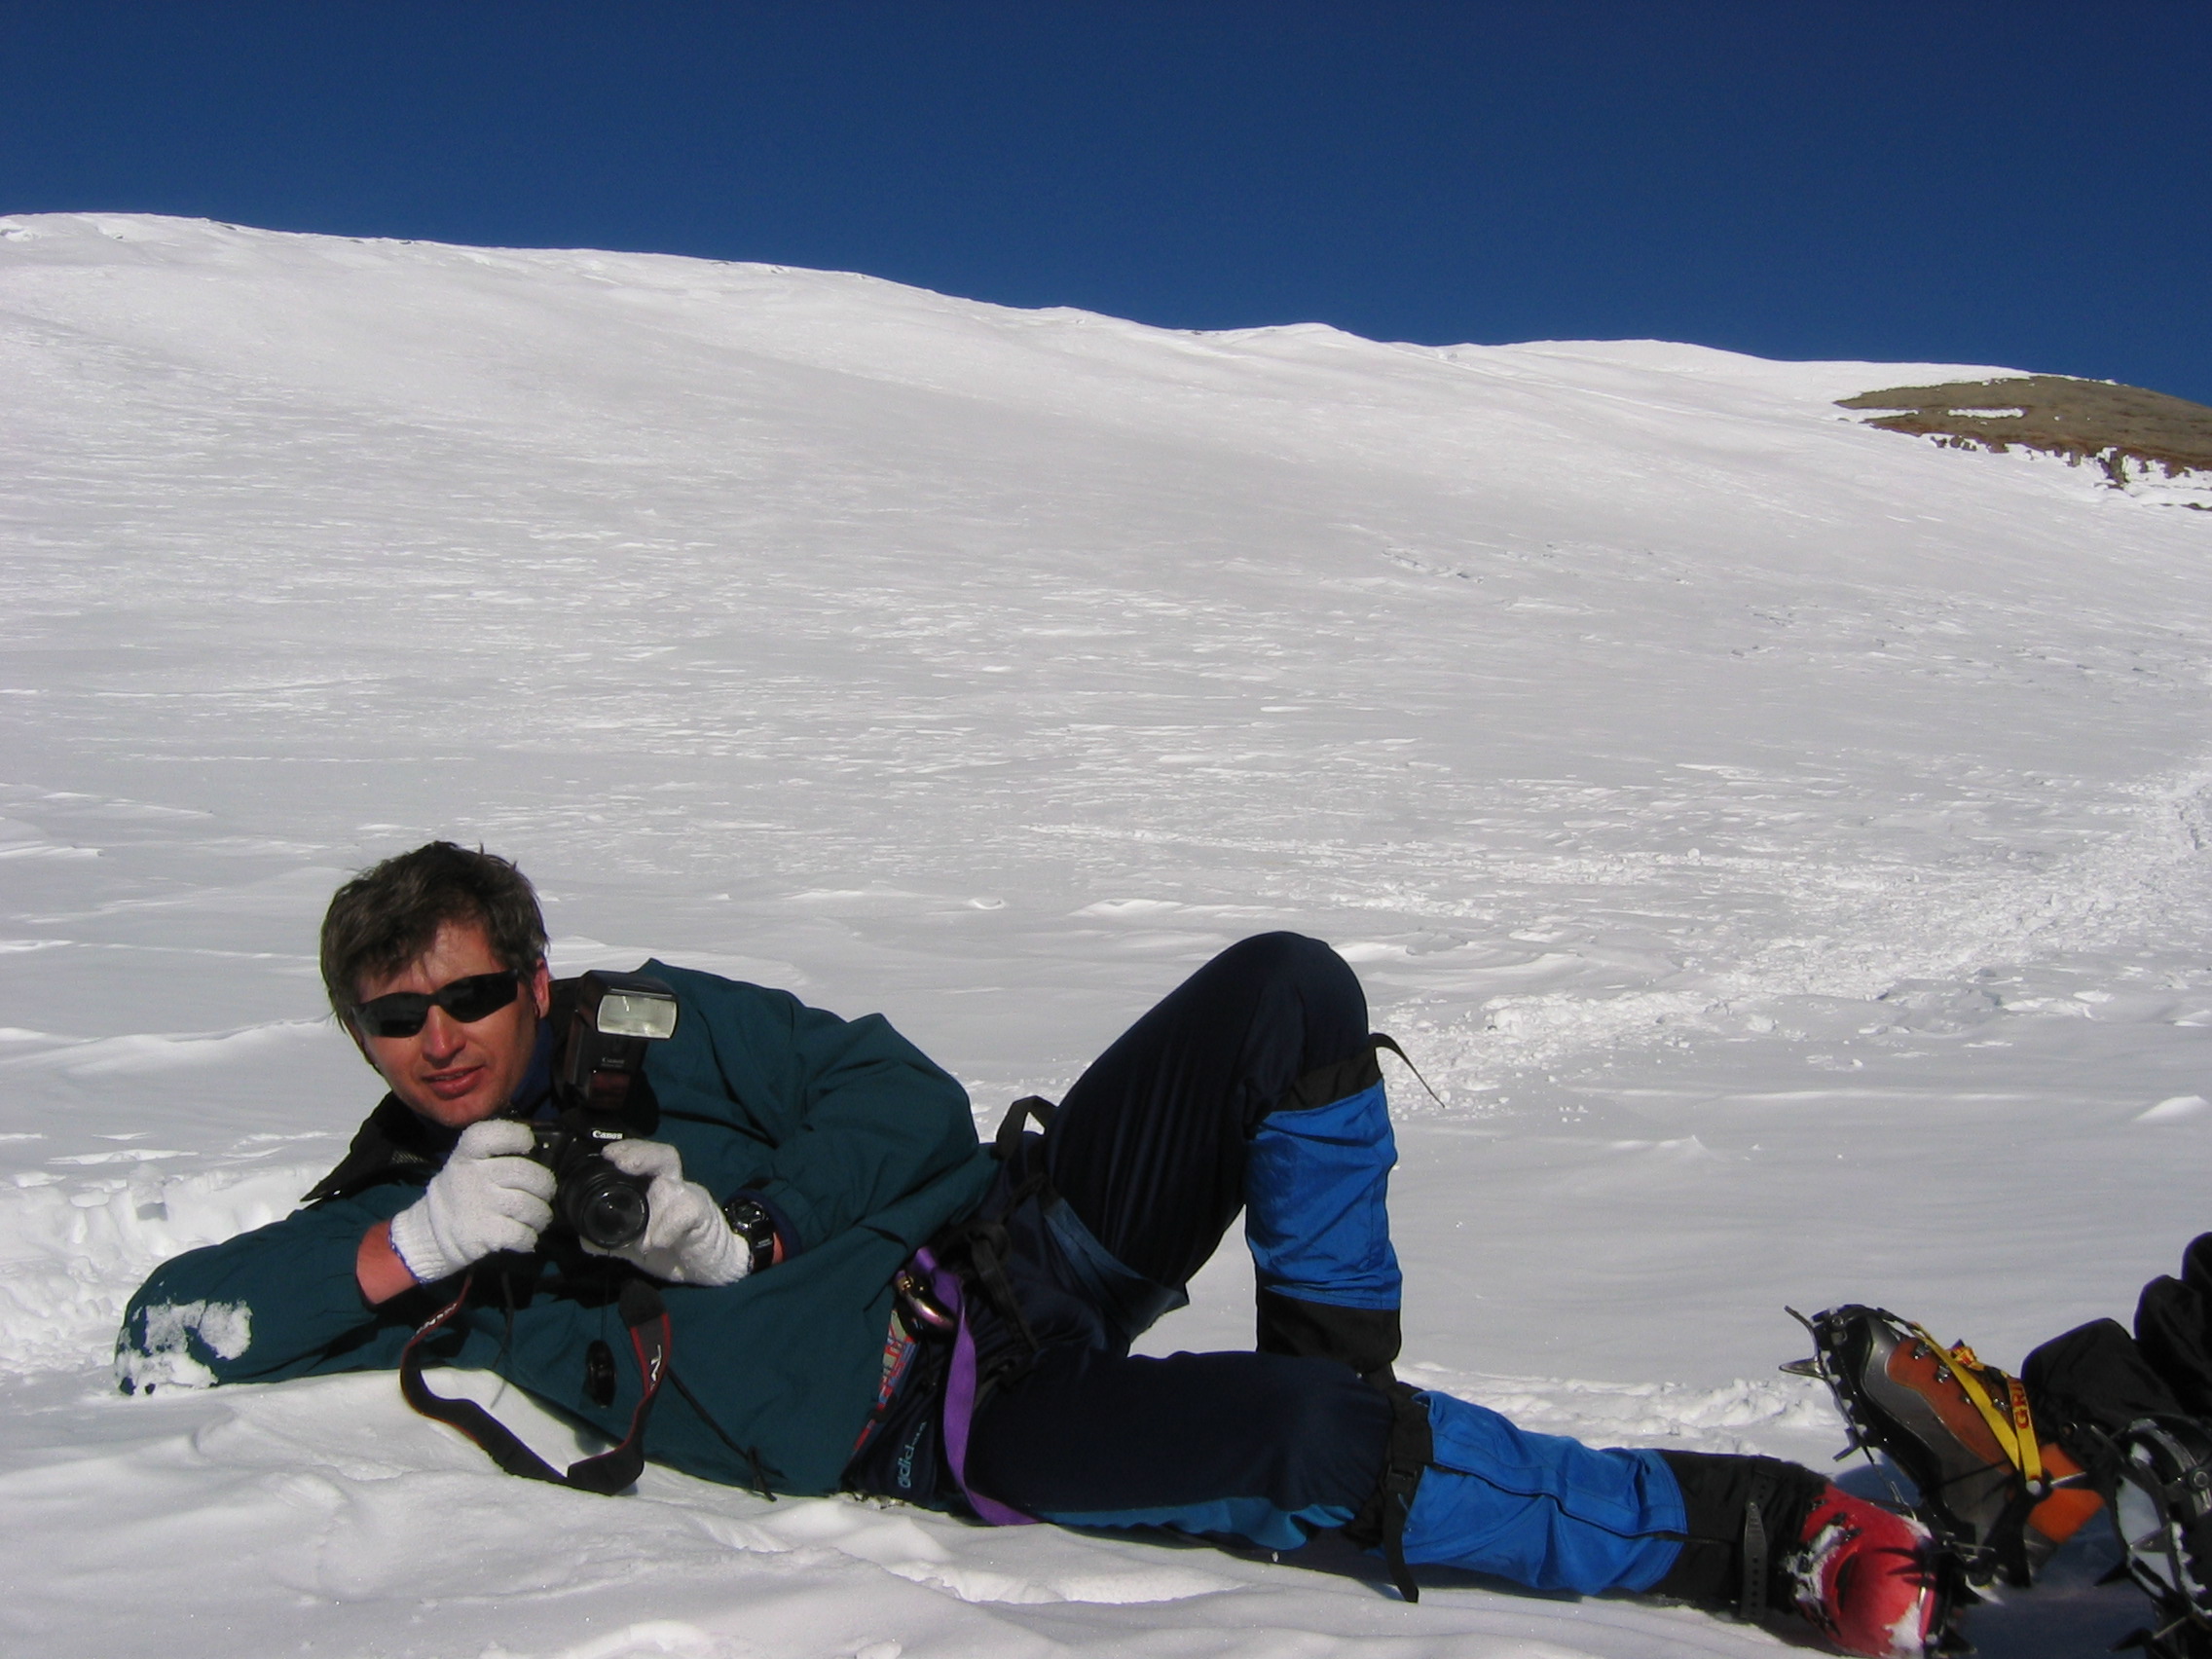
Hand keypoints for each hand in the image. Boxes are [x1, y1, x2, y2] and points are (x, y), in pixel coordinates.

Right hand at [388, 1119, 554, 1283]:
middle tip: (544, 1193)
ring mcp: (478, 1205)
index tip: (528, 1145)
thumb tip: (540, 1151)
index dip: (517, 1135)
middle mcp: (472, 1176)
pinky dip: (530, 1237)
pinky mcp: (483, 1234)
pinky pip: (522, 1234)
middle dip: (545, 1185)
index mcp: (468, 1154)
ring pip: (530, 1206)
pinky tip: (525, 1236)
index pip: (492, 1134)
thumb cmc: (464, 1192)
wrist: (432, 1233)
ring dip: (541, 1215)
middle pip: (525, 1173)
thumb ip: (498, 1153)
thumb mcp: (469, 1164)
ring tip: (537, 1217)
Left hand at [583, 1139, 751, 1285]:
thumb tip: (585, 1240)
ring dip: (653, 1184)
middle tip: (617, 1160)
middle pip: (663, 1156)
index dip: (627, 1151)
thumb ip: (616, 1239)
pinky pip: (685, 1212)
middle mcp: (674, 1186)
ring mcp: (690, 1198)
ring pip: (676, 1178)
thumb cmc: (675, 1248)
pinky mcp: (702, 1215)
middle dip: (639, 1153)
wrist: (711, 1265)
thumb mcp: (638, 1246)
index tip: (605, 1155)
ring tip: (630, 1184)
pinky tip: (655, 1242)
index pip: (644, 1159)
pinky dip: (666, 1227)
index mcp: (656, 1188)